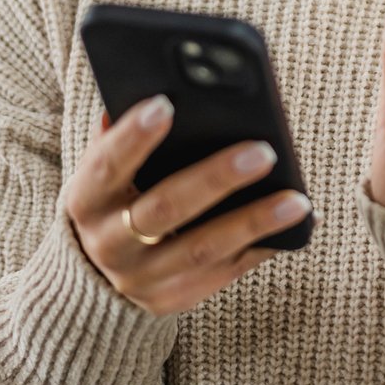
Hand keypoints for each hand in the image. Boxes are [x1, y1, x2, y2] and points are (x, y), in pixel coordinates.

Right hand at [60, 95, 311, 315]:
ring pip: (202, 249)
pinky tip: (298, 225)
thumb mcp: (101, 170)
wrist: (92, 278)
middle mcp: (109, 244)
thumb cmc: (111, 198)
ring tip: (298, 200)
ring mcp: (142, 278)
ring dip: (253, 223)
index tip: (166, 104)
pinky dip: (263, 247)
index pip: (106, 166)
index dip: (132, 138)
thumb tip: (150, 86)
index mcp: (86, 201)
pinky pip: (225, 273)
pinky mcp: (174, 298)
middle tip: (263, 152)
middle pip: (165, 210)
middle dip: (215, 179)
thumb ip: (118, 134)